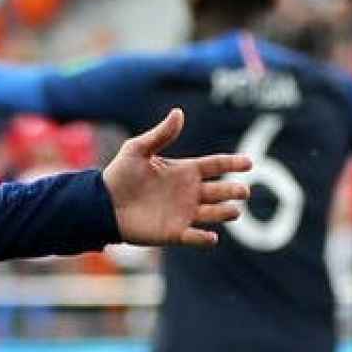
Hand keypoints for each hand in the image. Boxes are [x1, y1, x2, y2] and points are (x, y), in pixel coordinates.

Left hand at [102, 108, 252, 246]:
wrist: (102, 204)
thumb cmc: (120, 174)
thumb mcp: (138, 149)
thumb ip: (161, 134)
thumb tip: (179, 112)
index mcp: (185, 171)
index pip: (216, 166)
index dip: (233, 163)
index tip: (249, 163)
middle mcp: (189, 192)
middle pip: (220, 191)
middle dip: (234, 191)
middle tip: (244, 191)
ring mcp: (184, 213)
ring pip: (213, 214)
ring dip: (225, 213)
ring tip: (234, 211)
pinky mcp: (174, 232)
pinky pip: (194, 237)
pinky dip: (204, 238)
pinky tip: (212, 237)